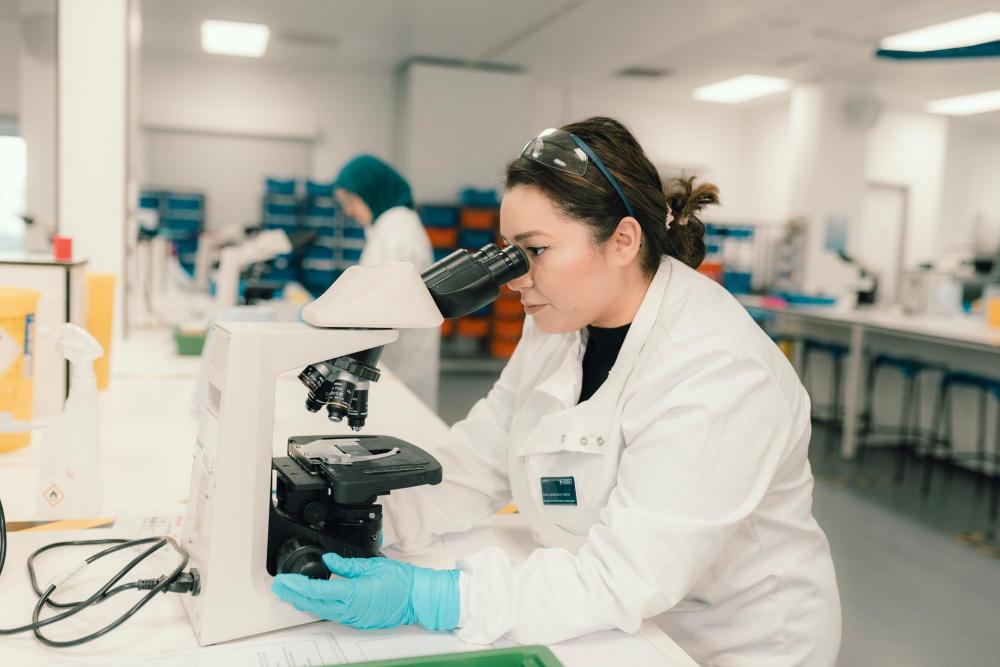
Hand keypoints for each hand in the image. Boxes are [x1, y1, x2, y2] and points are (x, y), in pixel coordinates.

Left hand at [271, 552, 460, 630]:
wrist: (418, 598)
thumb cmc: (401, 582)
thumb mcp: (373, 565)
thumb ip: (348, 565)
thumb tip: (329, 560)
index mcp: (354, 594)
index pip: (317, 591)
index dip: (297, 587)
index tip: (284, 580)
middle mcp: (351, 610)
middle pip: (314, 604)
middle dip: (293, 596)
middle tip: (278, 587)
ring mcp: (353, 618)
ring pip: (320, 611)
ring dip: (302, 602)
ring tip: (288, 593)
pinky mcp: (357, 620)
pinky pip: (331, 614)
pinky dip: (317, 607)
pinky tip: (310, 602)